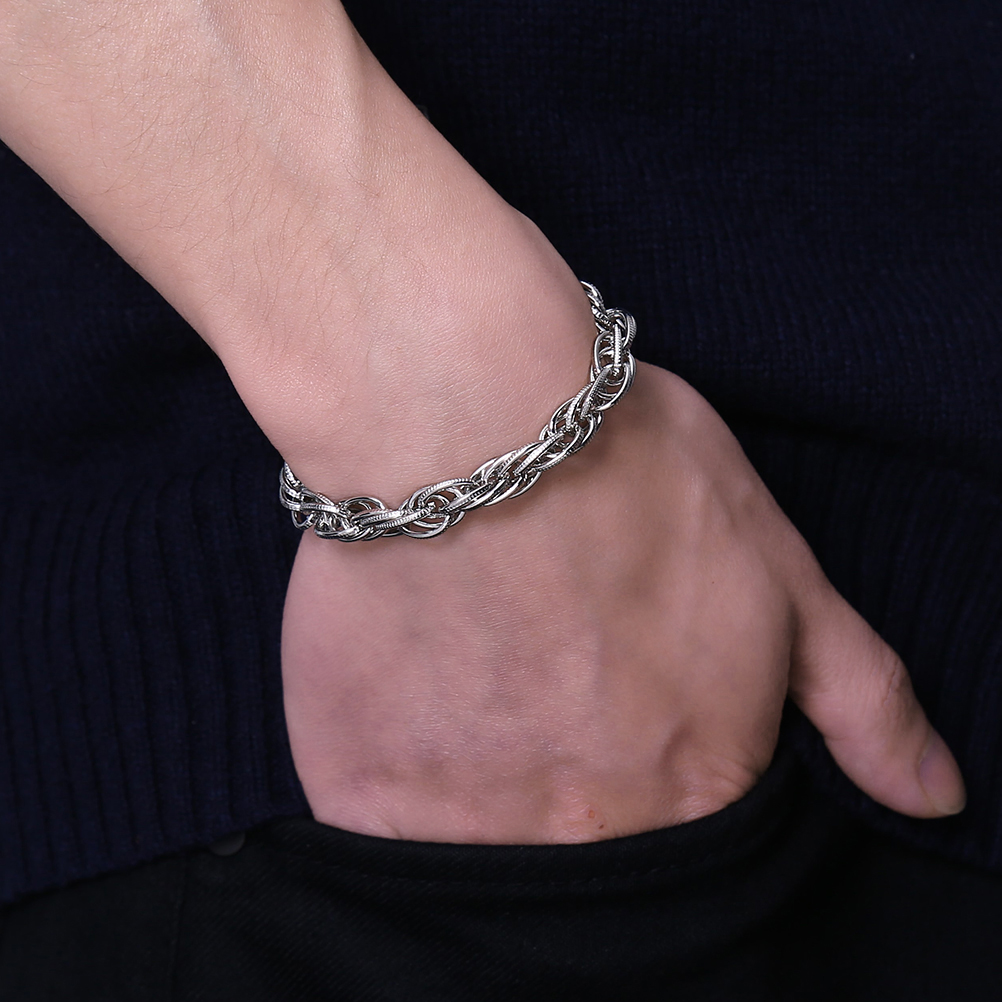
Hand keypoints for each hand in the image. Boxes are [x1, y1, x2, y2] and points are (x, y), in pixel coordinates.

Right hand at [282, 361, 965, 842]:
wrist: (466, 416)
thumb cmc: (627, 473)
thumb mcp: (777, 567)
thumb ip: (861, 699)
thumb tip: (936, 800)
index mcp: (695, 788)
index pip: (683, 828)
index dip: (646, 748)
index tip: (611, 682)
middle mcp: (588, 829)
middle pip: (581, 838)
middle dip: (566, 761)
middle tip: (535, 654)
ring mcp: (468, 821)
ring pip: (480, 836)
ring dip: (478, 763)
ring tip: (472, 654)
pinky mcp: (363, 790)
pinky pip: (383, 817)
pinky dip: (395, 763)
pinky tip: (408, 678)